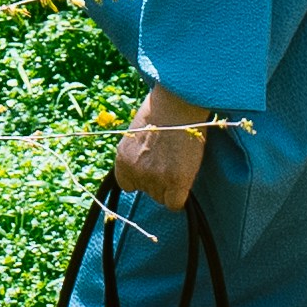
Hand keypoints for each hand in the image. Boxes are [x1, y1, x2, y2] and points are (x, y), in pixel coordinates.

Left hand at [112, 86, 212, 211]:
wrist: (177, 103)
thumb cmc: (160, 111)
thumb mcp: (137, 134)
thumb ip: (137, 154)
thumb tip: (145, 167)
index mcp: (122, 158)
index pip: (127, 186)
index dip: (141, 179)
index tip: (152, 169)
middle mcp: (135, 171)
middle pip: (148, 192)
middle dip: (159, 181)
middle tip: (170, 162)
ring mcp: (154, 177)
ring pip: (162, 198)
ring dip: (171, 186)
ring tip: (178, 164)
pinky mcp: (175, 181)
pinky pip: (174, 204)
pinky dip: (180, 197)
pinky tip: (184, 181)